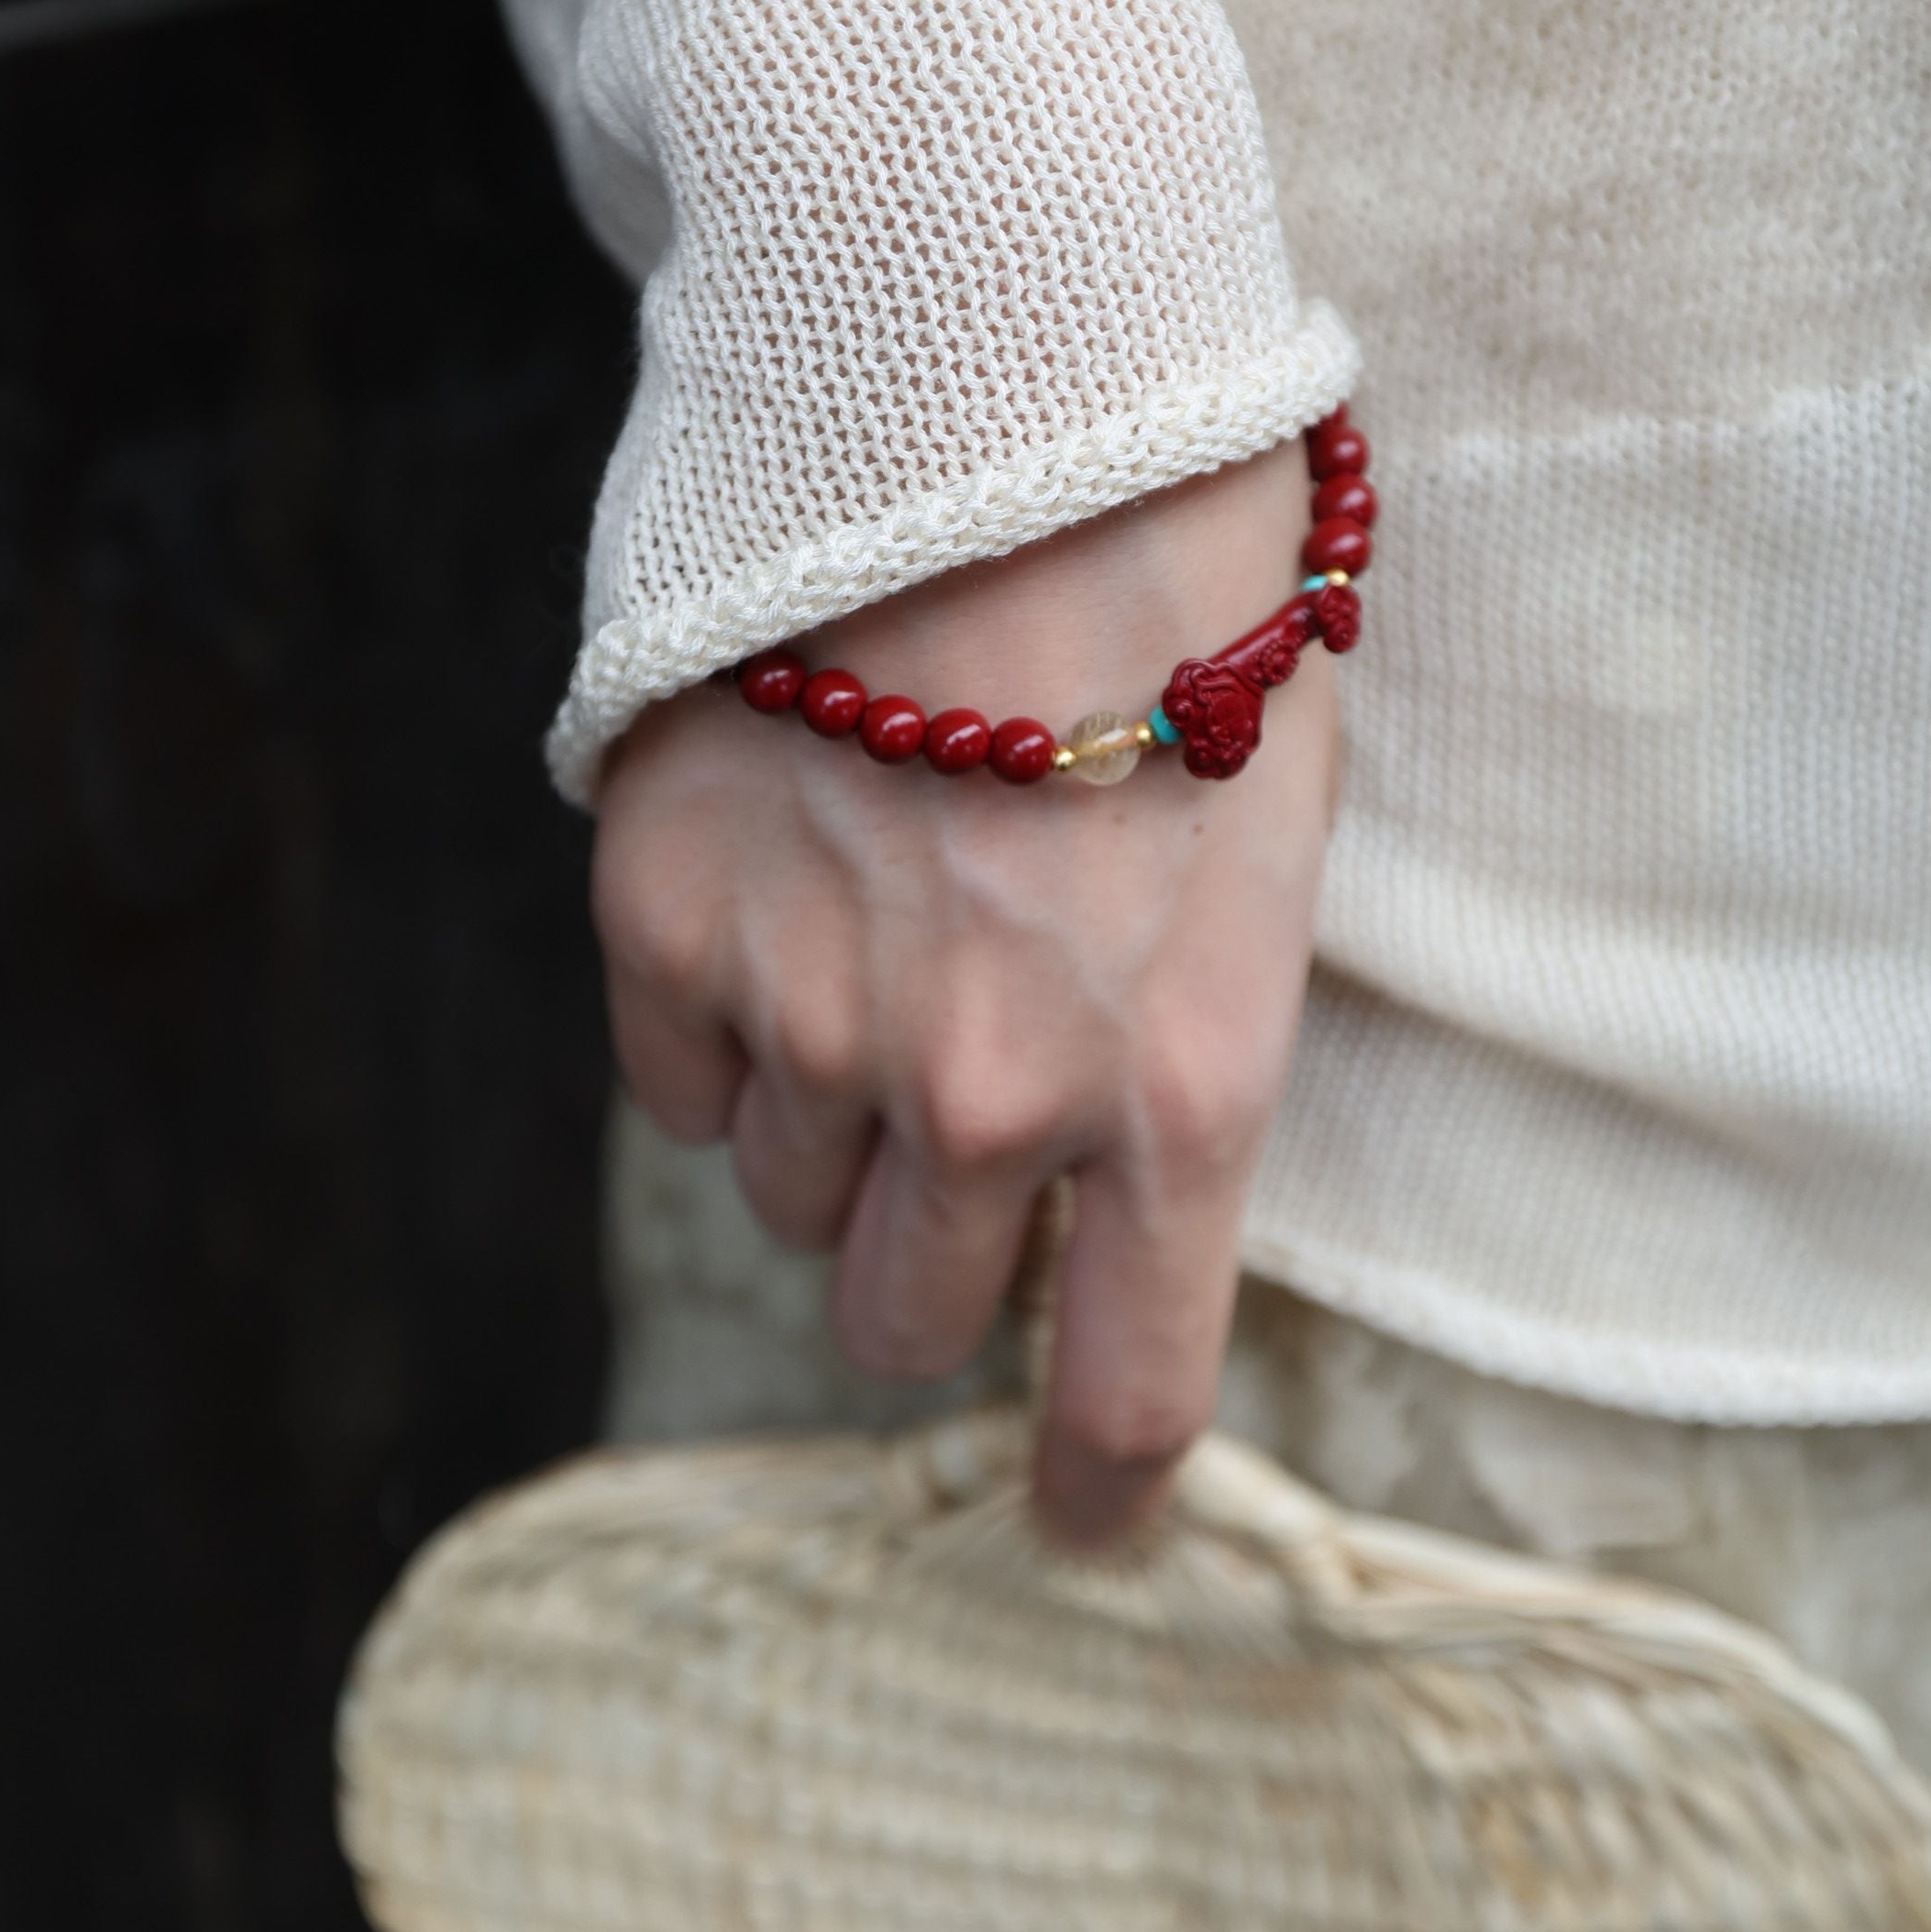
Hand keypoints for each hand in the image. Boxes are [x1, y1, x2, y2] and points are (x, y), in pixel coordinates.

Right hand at [591, 448, 1338, 1544]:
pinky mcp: (666, 924)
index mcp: (1180, 1089)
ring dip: (829, 1120)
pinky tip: (784, 895)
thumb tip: (1089, 1205)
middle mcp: (988, 1094)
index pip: (1127, 1390)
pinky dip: (723, 1030)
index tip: (1082, 1528)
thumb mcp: (1264, 870)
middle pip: (907, 1319)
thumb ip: (1180, 1069)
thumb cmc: (1187, 620)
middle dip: (933, 1259)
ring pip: (786, 1196)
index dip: (1098, 1491)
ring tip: (882, 936)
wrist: (1003, 403)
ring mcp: (811, 1017)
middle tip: (956, 1128)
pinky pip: (677, 1085)